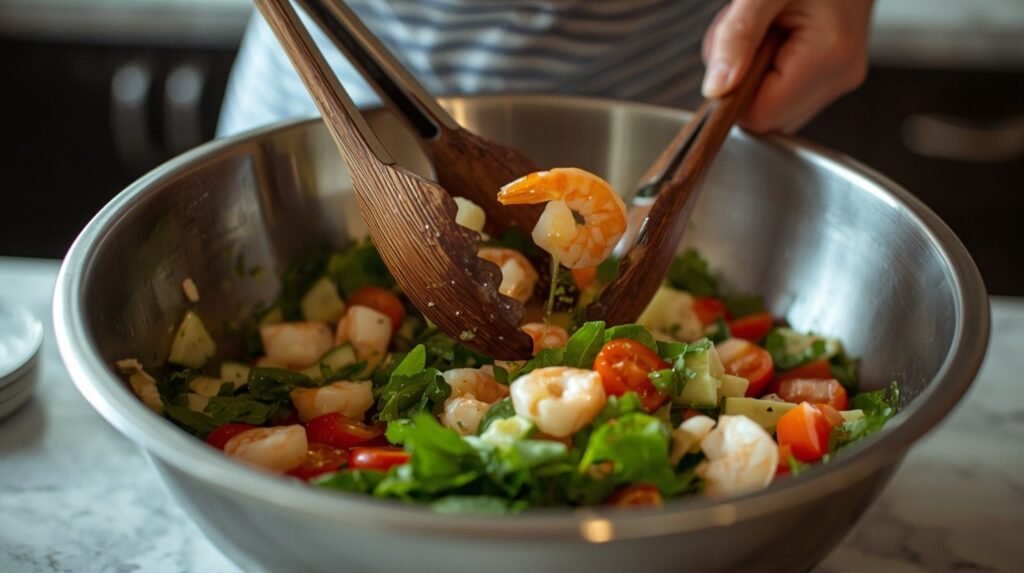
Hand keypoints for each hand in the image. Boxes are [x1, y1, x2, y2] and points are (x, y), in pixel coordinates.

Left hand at [701, 0, 873, 132]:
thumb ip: (737, 37)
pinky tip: (773, 35)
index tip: (728, 53)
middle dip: (741, 82)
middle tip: (749, 31)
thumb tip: (716, 89)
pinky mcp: (832, 72)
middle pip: (766, 116)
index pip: (760, 115)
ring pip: (772, 105)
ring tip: (763, 27)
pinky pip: (784, 91)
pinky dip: (765, 68)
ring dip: (751, 74)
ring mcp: (839, 76)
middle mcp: (840, 75)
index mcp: (829, 57)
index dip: (732, 93)